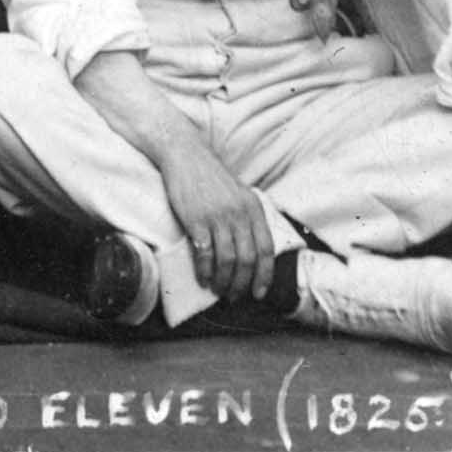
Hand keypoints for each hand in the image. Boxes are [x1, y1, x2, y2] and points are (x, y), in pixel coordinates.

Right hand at [156, 145, 276, 303]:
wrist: (185, 155)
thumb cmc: (211, 177)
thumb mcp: (239, 193)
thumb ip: (248, 218)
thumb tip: (251, 251)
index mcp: (254, 208)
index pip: (266, 249)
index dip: (264, 275)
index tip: (258, 292)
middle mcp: (239, 214)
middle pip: (248, 259)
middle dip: (242, 283)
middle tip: (234, 296)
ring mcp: (218, 217)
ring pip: (228, 260)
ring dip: (224, 281)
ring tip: (218, 289)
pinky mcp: (197, 220)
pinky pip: (205, 254)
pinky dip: (205, 270)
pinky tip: (203, 278)